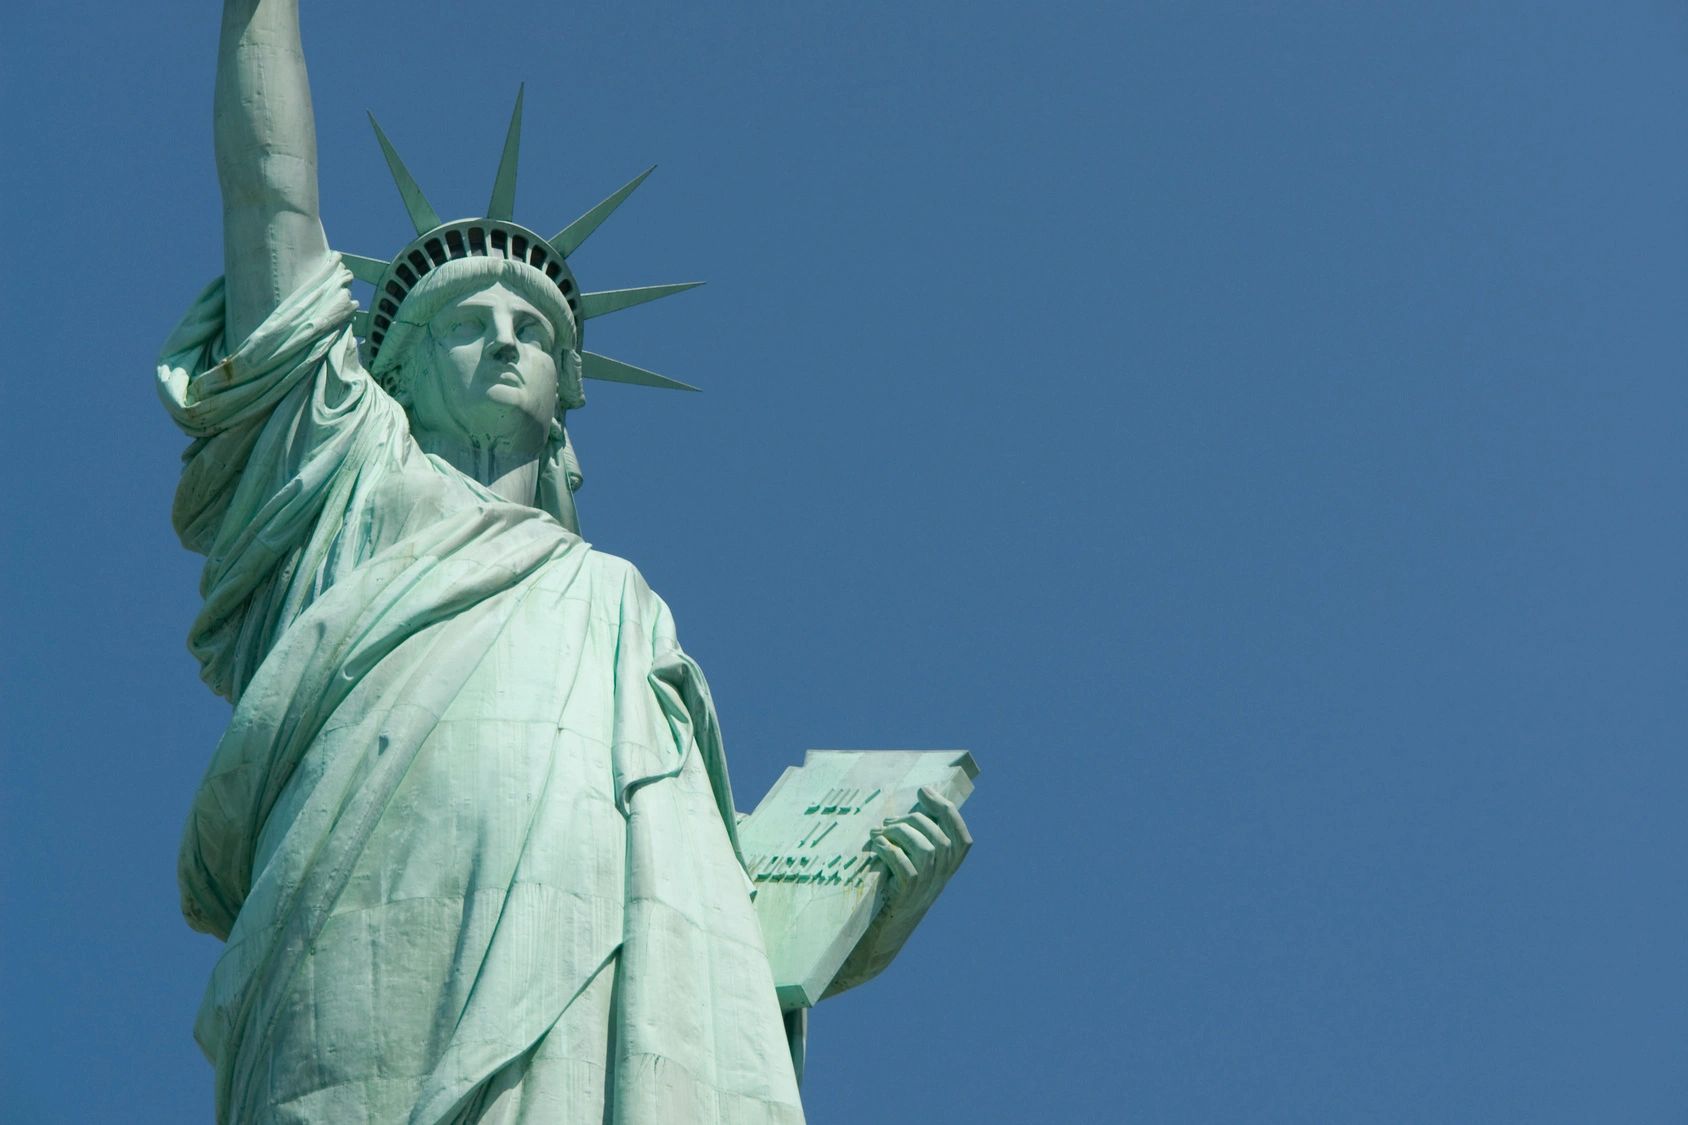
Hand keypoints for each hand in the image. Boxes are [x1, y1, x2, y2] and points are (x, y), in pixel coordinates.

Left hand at [823, 787, 972, 998]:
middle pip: (941, 839)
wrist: (874, 944)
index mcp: (945, 874)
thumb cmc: (886, 899)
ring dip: (901, 833)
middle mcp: (940, 883)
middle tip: (889, 821)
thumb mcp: (907, 871)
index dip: (947, 811)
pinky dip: (891, 851)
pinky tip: (876, 846)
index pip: (962, 839)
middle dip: (914, 819)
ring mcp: (924, 893)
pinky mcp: (904, 901)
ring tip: (879, 833)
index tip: (924, 791)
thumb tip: (905, 810)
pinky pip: (906, 869)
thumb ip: (913, 846)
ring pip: (927, 850)